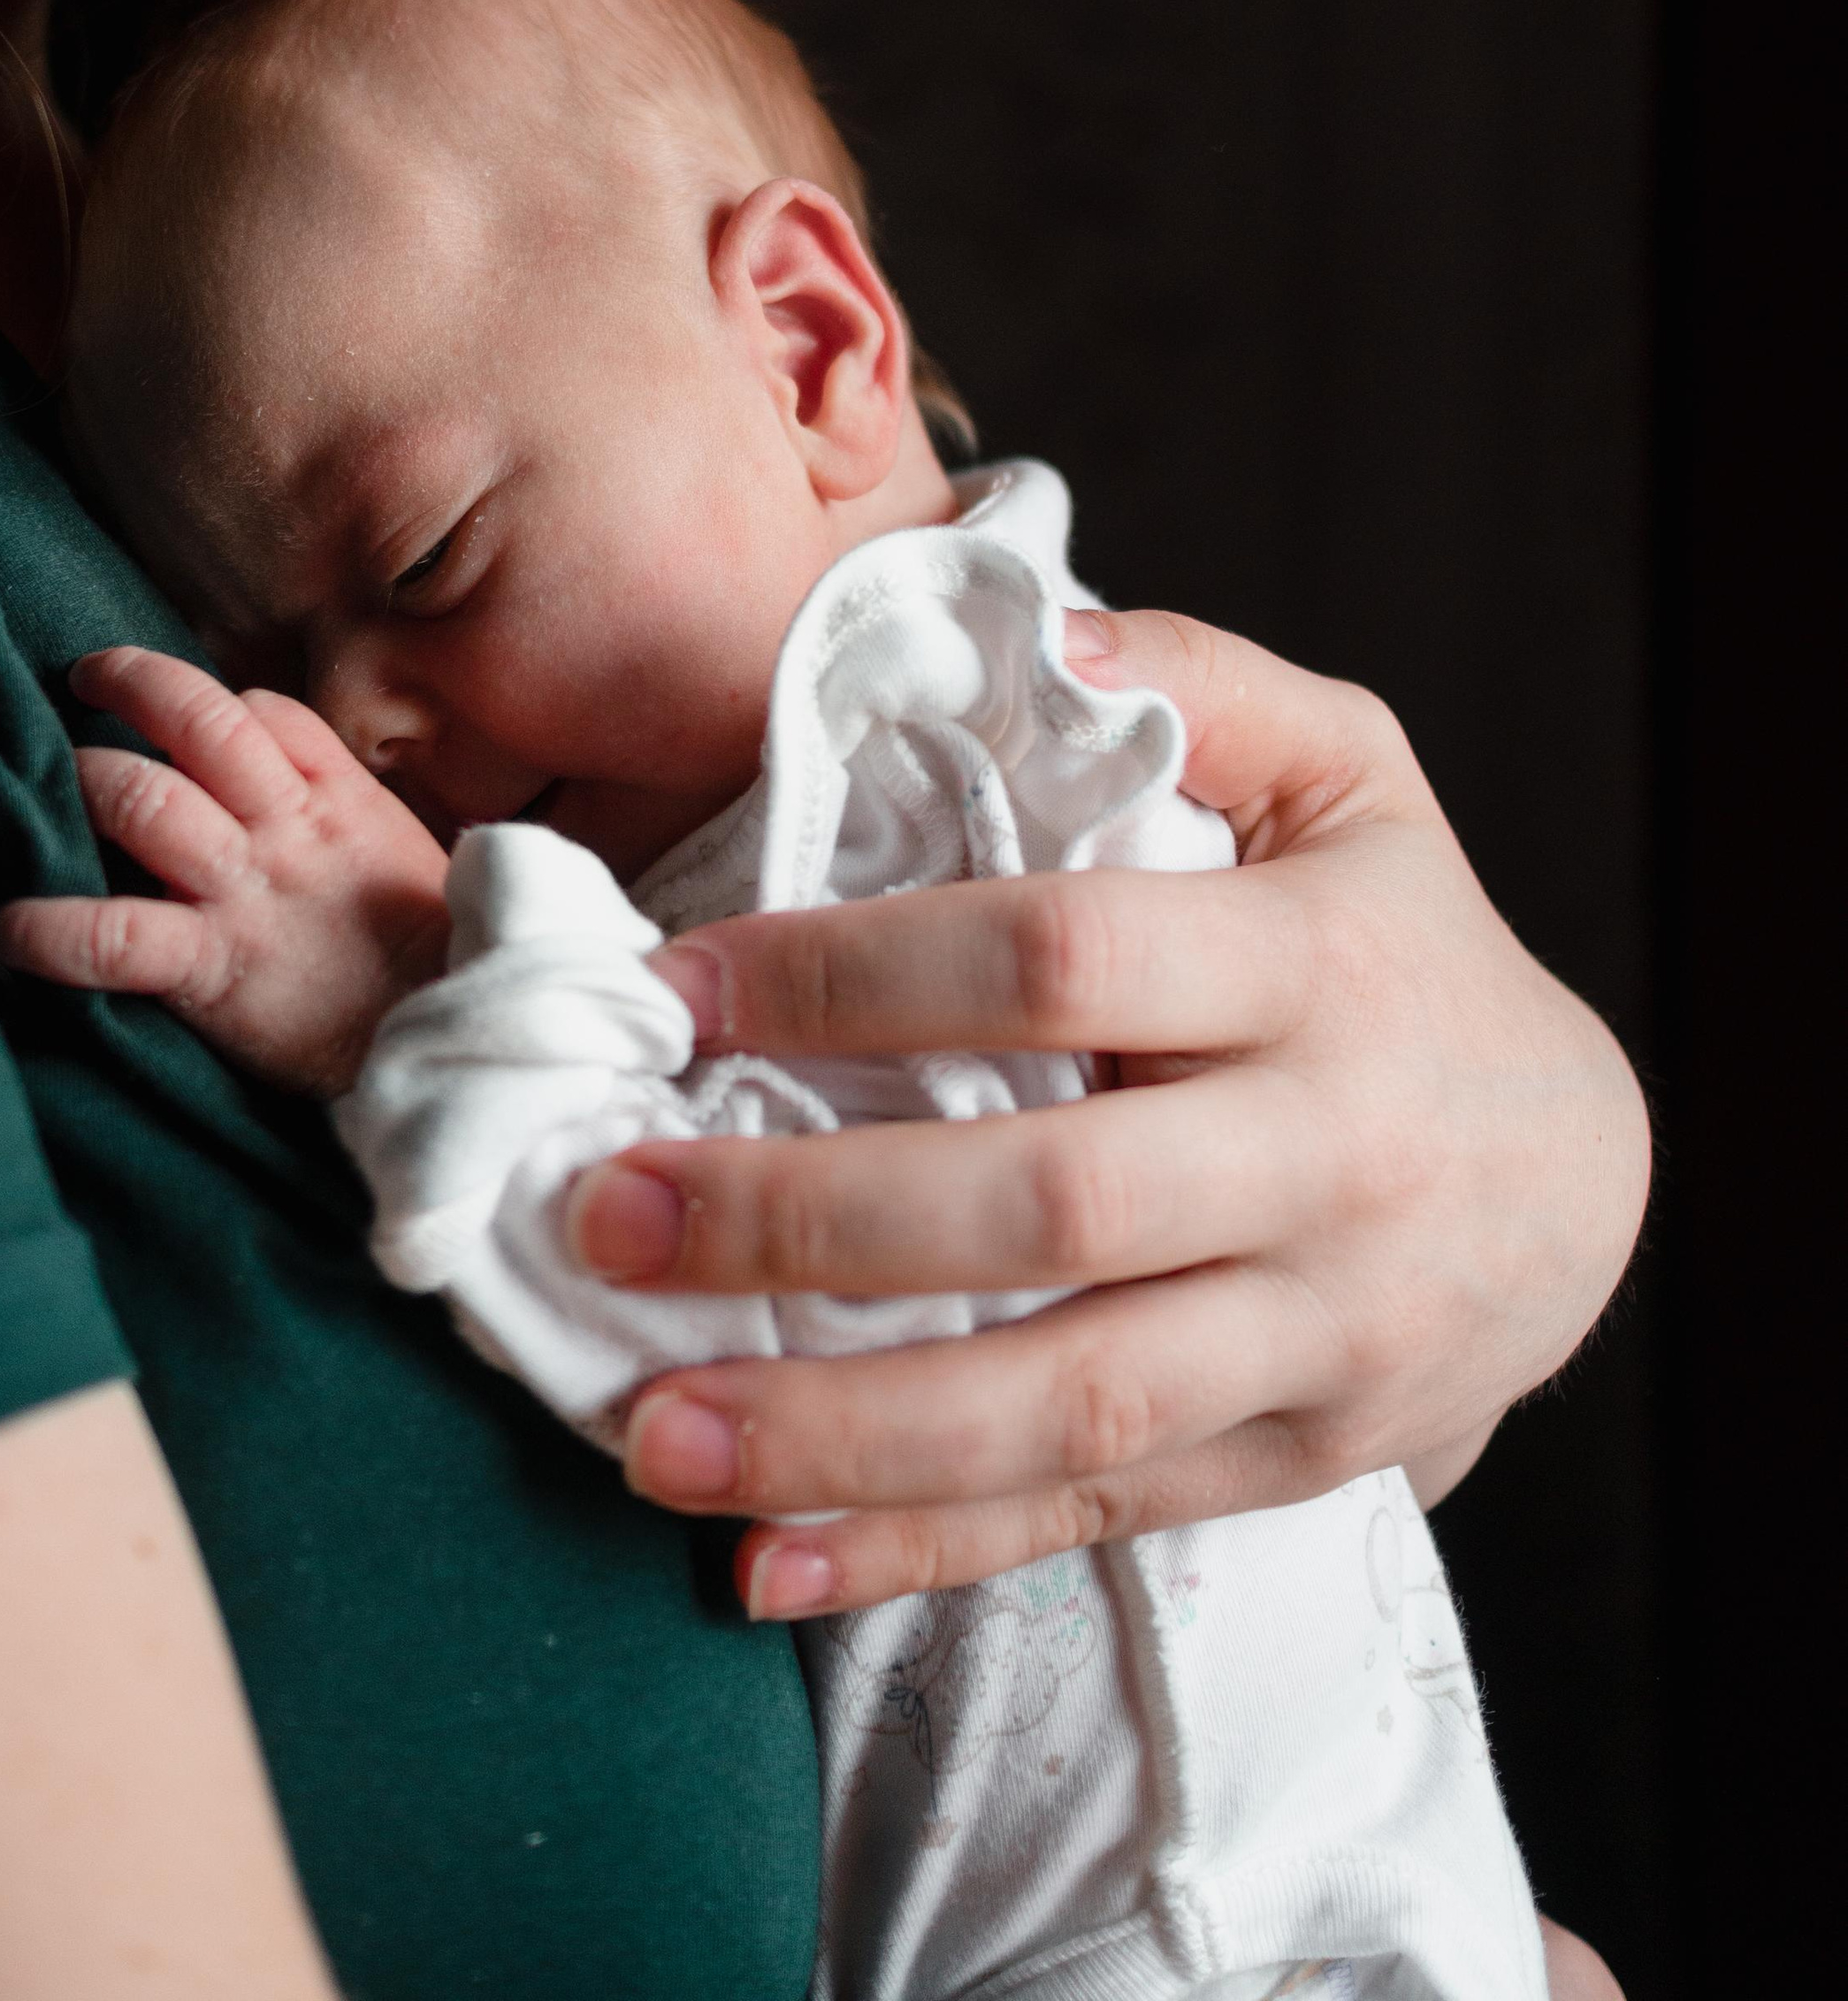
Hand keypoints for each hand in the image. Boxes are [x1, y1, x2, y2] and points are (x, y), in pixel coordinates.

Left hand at [0, 647, 451, 1095]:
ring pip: (146, 798)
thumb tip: (277, 789)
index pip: (263, 712)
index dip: (209, 702)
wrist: (454, 1040)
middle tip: (84, 680)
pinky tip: (3, 933)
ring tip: (39, 779)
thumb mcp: (399, 859)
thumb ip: (339, 813)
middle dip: (130, 682)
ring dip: (83, 778)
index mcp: (338, 801)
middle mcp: (288, 830)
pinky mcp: (213, 968)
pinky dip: (45, 930)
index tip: (176, 718)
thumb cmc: (427, 961)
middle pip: (198, 720)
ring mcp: (247, 893)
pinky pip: (112, 935)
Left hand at [565, 610, 1649, 1617]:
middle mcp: (1324, 1161)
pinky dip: (921, 1552)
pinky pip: (1092, 1520)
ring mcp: (1316, 1336)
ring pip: (1066, 1405)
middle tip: (603, 1211)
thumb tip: (1032, 628)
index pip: (1058, 960)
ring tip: (638, 1430)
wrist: (1587, 1181)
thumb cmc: (1406, 942)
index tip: (677, 986)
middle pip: (1045, 1208)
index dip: (856, 974)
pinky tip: (762, 1563)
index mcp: (1312, 967)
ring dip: (835, 1430)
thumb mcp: (1351, 772)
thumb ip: (1200, 681)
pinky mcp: (1290, 1461)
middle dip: (803, 1220)